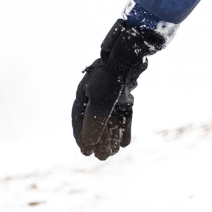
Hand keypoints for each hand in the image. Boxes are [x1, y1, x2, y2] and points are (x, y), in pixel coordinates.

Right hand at [70, 22, 165, 158]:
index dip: (81, 136)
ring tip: (113, 153)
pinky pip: (122, 114)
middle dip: (98, 140)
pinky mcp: (124, 93)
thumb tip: (88, 145)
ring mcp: (111, 93)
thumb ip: (95, 122)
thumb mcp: (101, 101)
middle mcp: (95, 92)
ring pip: (109, 119)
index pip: (78, 118)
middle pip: (94, 121)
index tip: (85, 152)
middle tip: (101, 157)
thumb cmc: (112, 76)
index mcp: (84, 91)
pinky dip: (123, 127)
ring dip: (110, 136)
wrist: (132, 54)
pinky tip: (124, 143)